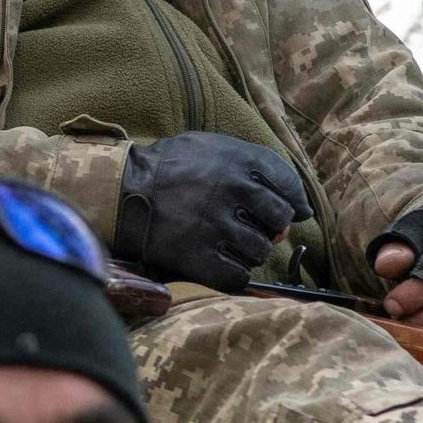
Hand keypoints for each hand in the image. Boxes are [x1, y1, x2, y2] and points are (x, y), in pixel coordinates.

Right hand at [115, 134, 310, 291]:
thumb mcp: (210, 146)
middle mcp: (234, 191)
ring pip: (260, 250)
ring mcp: (217, 225)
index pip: (288, 184)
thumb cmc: (171, 166)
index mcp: (239, 160)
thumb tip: (299, 206)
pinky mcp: (199, 256)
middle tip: (258, 227)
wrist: (124, 191)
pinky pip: (238, 277)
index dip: (295, 201)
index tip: (291, 211)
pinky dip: (235, 274)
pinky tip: (223, 263)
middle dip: (274, 226)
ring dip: (252, 251)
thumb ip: (253, 165)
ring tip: (233, 244)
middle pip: (280, 219)